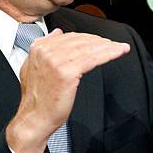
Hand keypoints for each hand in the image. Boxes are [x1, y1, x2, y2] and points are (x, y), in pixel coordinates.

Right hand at [6, 29, 129, 152]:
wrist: (34, 120)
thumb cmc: (37, 99)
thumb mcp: (32, 67)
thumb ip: (44, 48)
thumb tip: (58, 32)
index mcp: (39, 48)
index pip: (70, 36)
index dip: (89, 38)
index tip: (101, 40)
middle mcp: (46, 52)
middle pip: (81, 41)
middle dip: (100, 41)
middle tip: (114, 43)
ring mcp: (56, 61)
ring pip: (89, 48)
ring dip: (108, 46)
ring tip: (120, 47)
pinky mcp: (67, 73)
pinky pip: (93, 59)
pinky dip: (109, 54)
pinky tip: (118, 52)